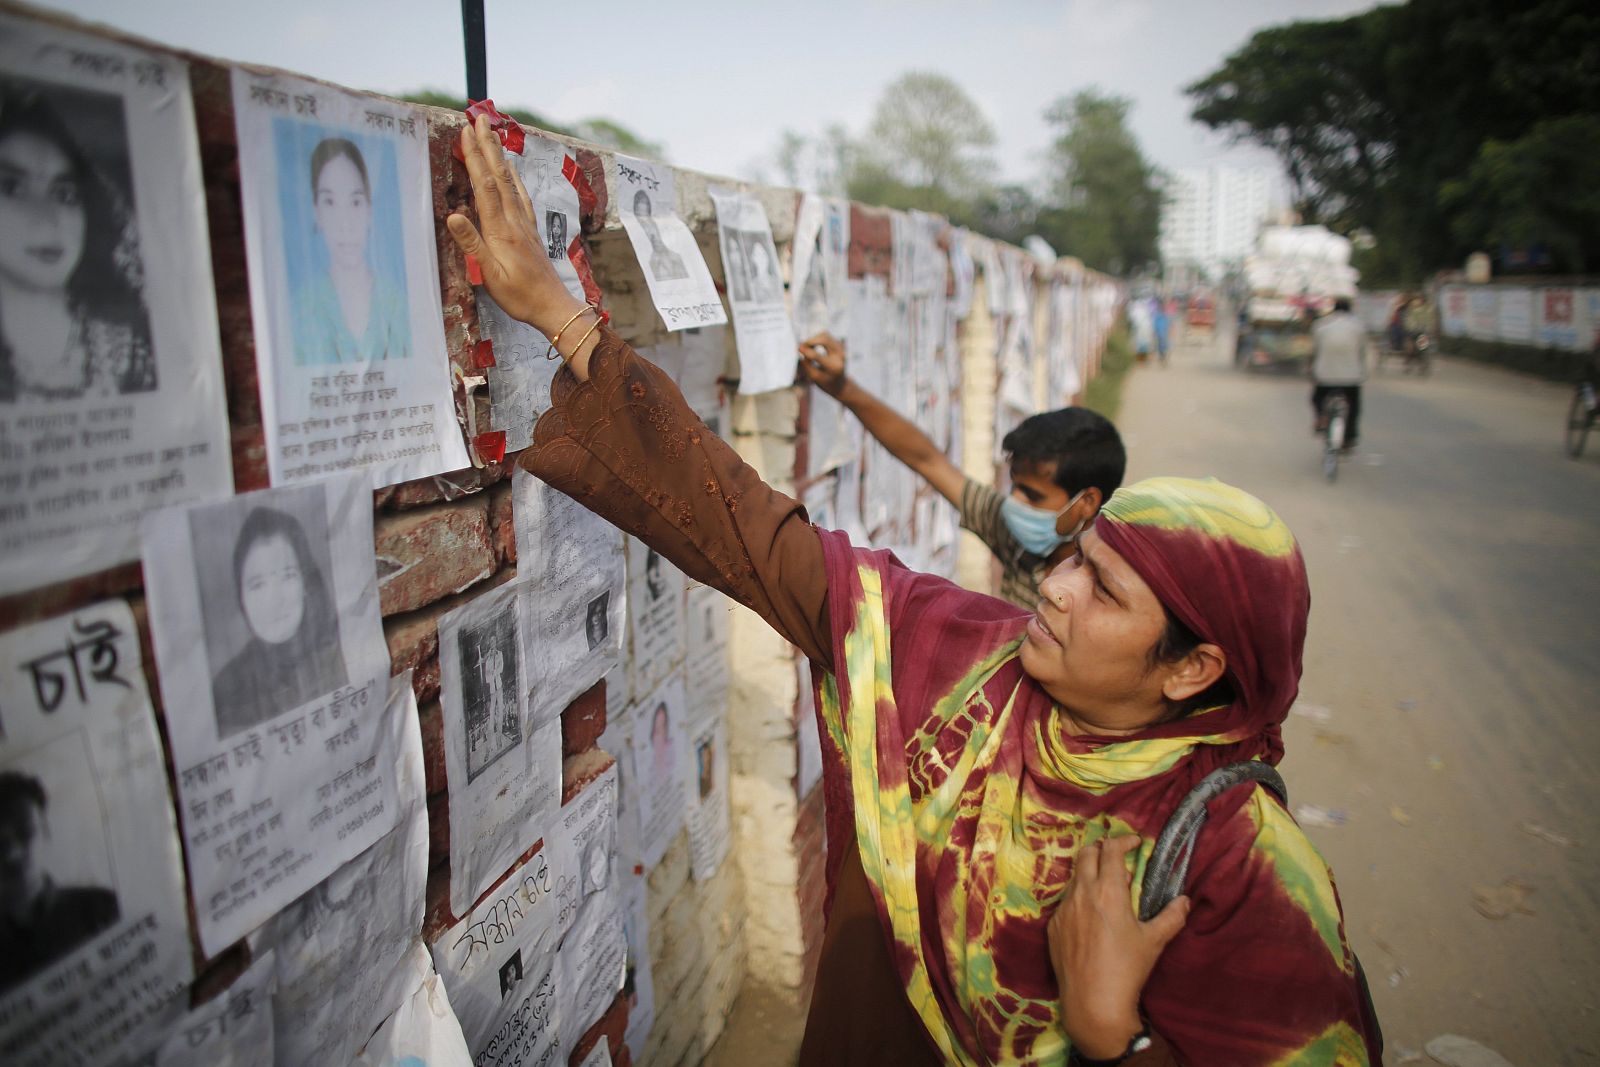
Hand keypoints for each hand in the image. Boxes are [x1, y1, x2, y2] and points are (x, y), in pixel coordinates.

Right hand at [446, 115, 586, 340]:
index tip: (466, 133)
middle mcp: (514, 220)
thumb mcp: (490, 275)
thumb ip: (472, 244)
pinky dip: (513, 177)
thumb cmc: (518, 295)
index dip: (475, 158)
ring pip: (510, 182)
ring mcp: (524, 223)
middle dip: (488, 146)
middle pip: (499, 176)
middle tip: (480, 118)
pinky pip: (520, 195)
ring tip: (493, 134)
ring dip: (500, 156)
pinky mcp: (529, 230)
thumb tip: (453, 215)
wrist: (552, 306)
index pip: (485, 186)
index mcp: (500, 229)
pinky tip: (511, 170)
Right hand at [798, 333, 847, 396]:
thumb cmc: (825, 382)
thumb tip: (799, 349)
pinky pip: (827, 336)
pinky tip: (813, 347)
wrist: (841, 385)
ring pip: (825, 335)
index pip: (817, 356)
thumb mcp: (814, 377)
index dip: (806, 351)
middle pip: (824, 339)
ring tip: (807, 348)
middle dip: (810, 341)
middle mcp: (840, 356)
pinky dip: (817, 339)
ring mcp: (841, 349)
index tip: (798, 349)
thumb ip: (806, 364)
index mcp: (833, 367)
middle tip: (802, 346)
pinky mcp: (839, 345)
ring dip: (813, 339)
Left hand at [1047, 834, 1187, 1058]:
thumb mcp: (1154, 941)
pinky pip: (1065, 902)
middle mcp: (1081, 893)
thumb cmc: (1127, 969)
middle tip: (1117, 858)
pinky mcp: (1053, 926)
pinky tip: (1090, 916)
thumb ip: (1172, 916)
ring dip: (1089, 874)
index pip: (1111, 850)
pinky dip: (1079, 898)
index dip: (1123, 840)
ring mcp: (1063, 909)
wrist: (1093, 1002)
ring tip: (1106, 888)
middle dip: (1102, 850)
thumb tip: (1185, 900)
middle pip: (1086, 854)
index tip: (1134, 843)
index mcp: (1108, 891)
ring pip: (1074, 877)